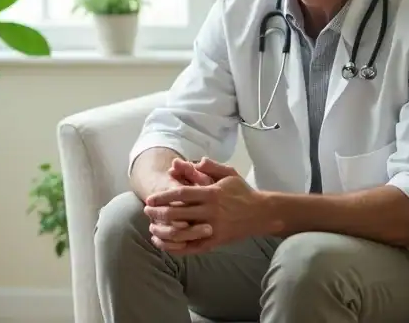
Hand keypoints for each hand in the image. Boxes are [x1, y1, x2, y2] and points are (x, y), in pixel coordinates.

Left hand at [145, 158, 266, 254]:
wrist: (261, 214)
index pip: (182, 194)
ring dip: (165, 230)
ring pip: (183, 231)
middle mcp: (211, 211)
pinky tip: (165, 244)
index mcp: (212, 193)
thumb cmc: (242, 192)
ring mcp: (213, 228)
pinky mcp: (216, 241)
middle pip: (179, 213)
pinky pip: (193, 246)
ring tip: (152, 228)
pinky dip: (177, 247)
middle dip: (159, 213)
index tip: (150, 199)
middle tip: (146, 212)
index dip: (164, 196)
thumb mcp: (229, 174)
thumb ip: (211, 167)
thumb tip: (195, 161)